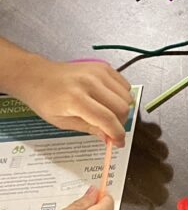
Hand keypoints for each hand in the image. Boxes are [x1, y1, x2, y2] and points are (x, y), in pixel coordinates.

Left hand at [6, 59, 130, 146]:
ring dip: (122, 109)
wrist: (37, 76)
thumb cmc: (45, 99)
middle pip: (122, 107)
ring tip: (108, 112)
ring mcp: (98, 72)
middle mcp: (89, 83)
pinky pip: (125, 85)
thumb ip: (89, 128)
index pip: (107, 119)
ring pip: (127, 97)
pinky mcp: (103, 67)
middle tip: (111, 128)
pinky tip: (109, 99)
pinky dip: (122, 96)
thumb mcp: (62, 122)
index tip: (119, 142)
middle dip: (120, 122)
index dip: (117, 134)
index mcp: (75, 99)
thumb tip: (110, 138)